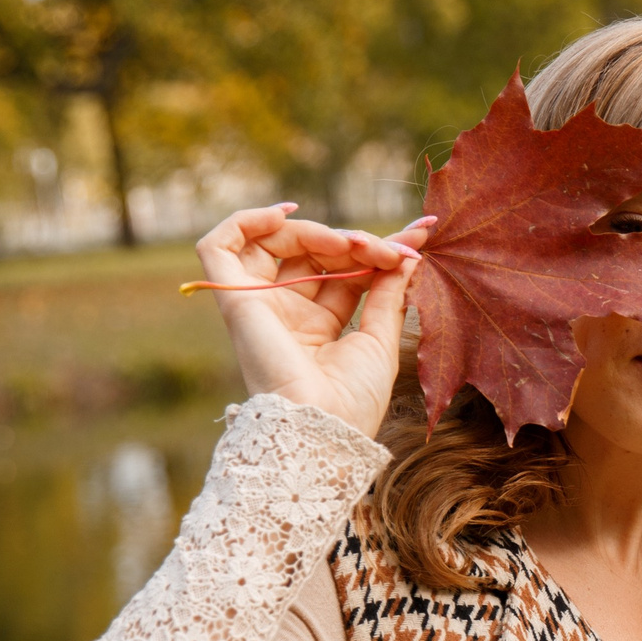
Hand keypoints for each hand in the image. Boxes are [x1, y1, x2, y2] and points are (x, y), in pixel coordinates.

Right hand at [192, 203, 435, 437]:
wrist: (325, 426)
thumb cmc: (353, 398)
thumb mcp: (380, 338)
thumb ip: (388, 291)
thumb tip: (407, 253)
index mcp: (319, 324)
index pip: (345, 269)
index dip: (379, 248)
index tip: (421, 232)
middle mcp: (287, 311)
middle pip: (313, 251)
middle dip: (354, 241)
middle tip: (390, 249)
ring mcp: (259, 304)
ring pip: (275, 242)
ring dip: (316, 231)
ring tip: (350, 243)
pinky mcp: (234, 300)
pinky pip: (219, 246)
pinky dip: (246, 221)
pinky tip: (284, 214)